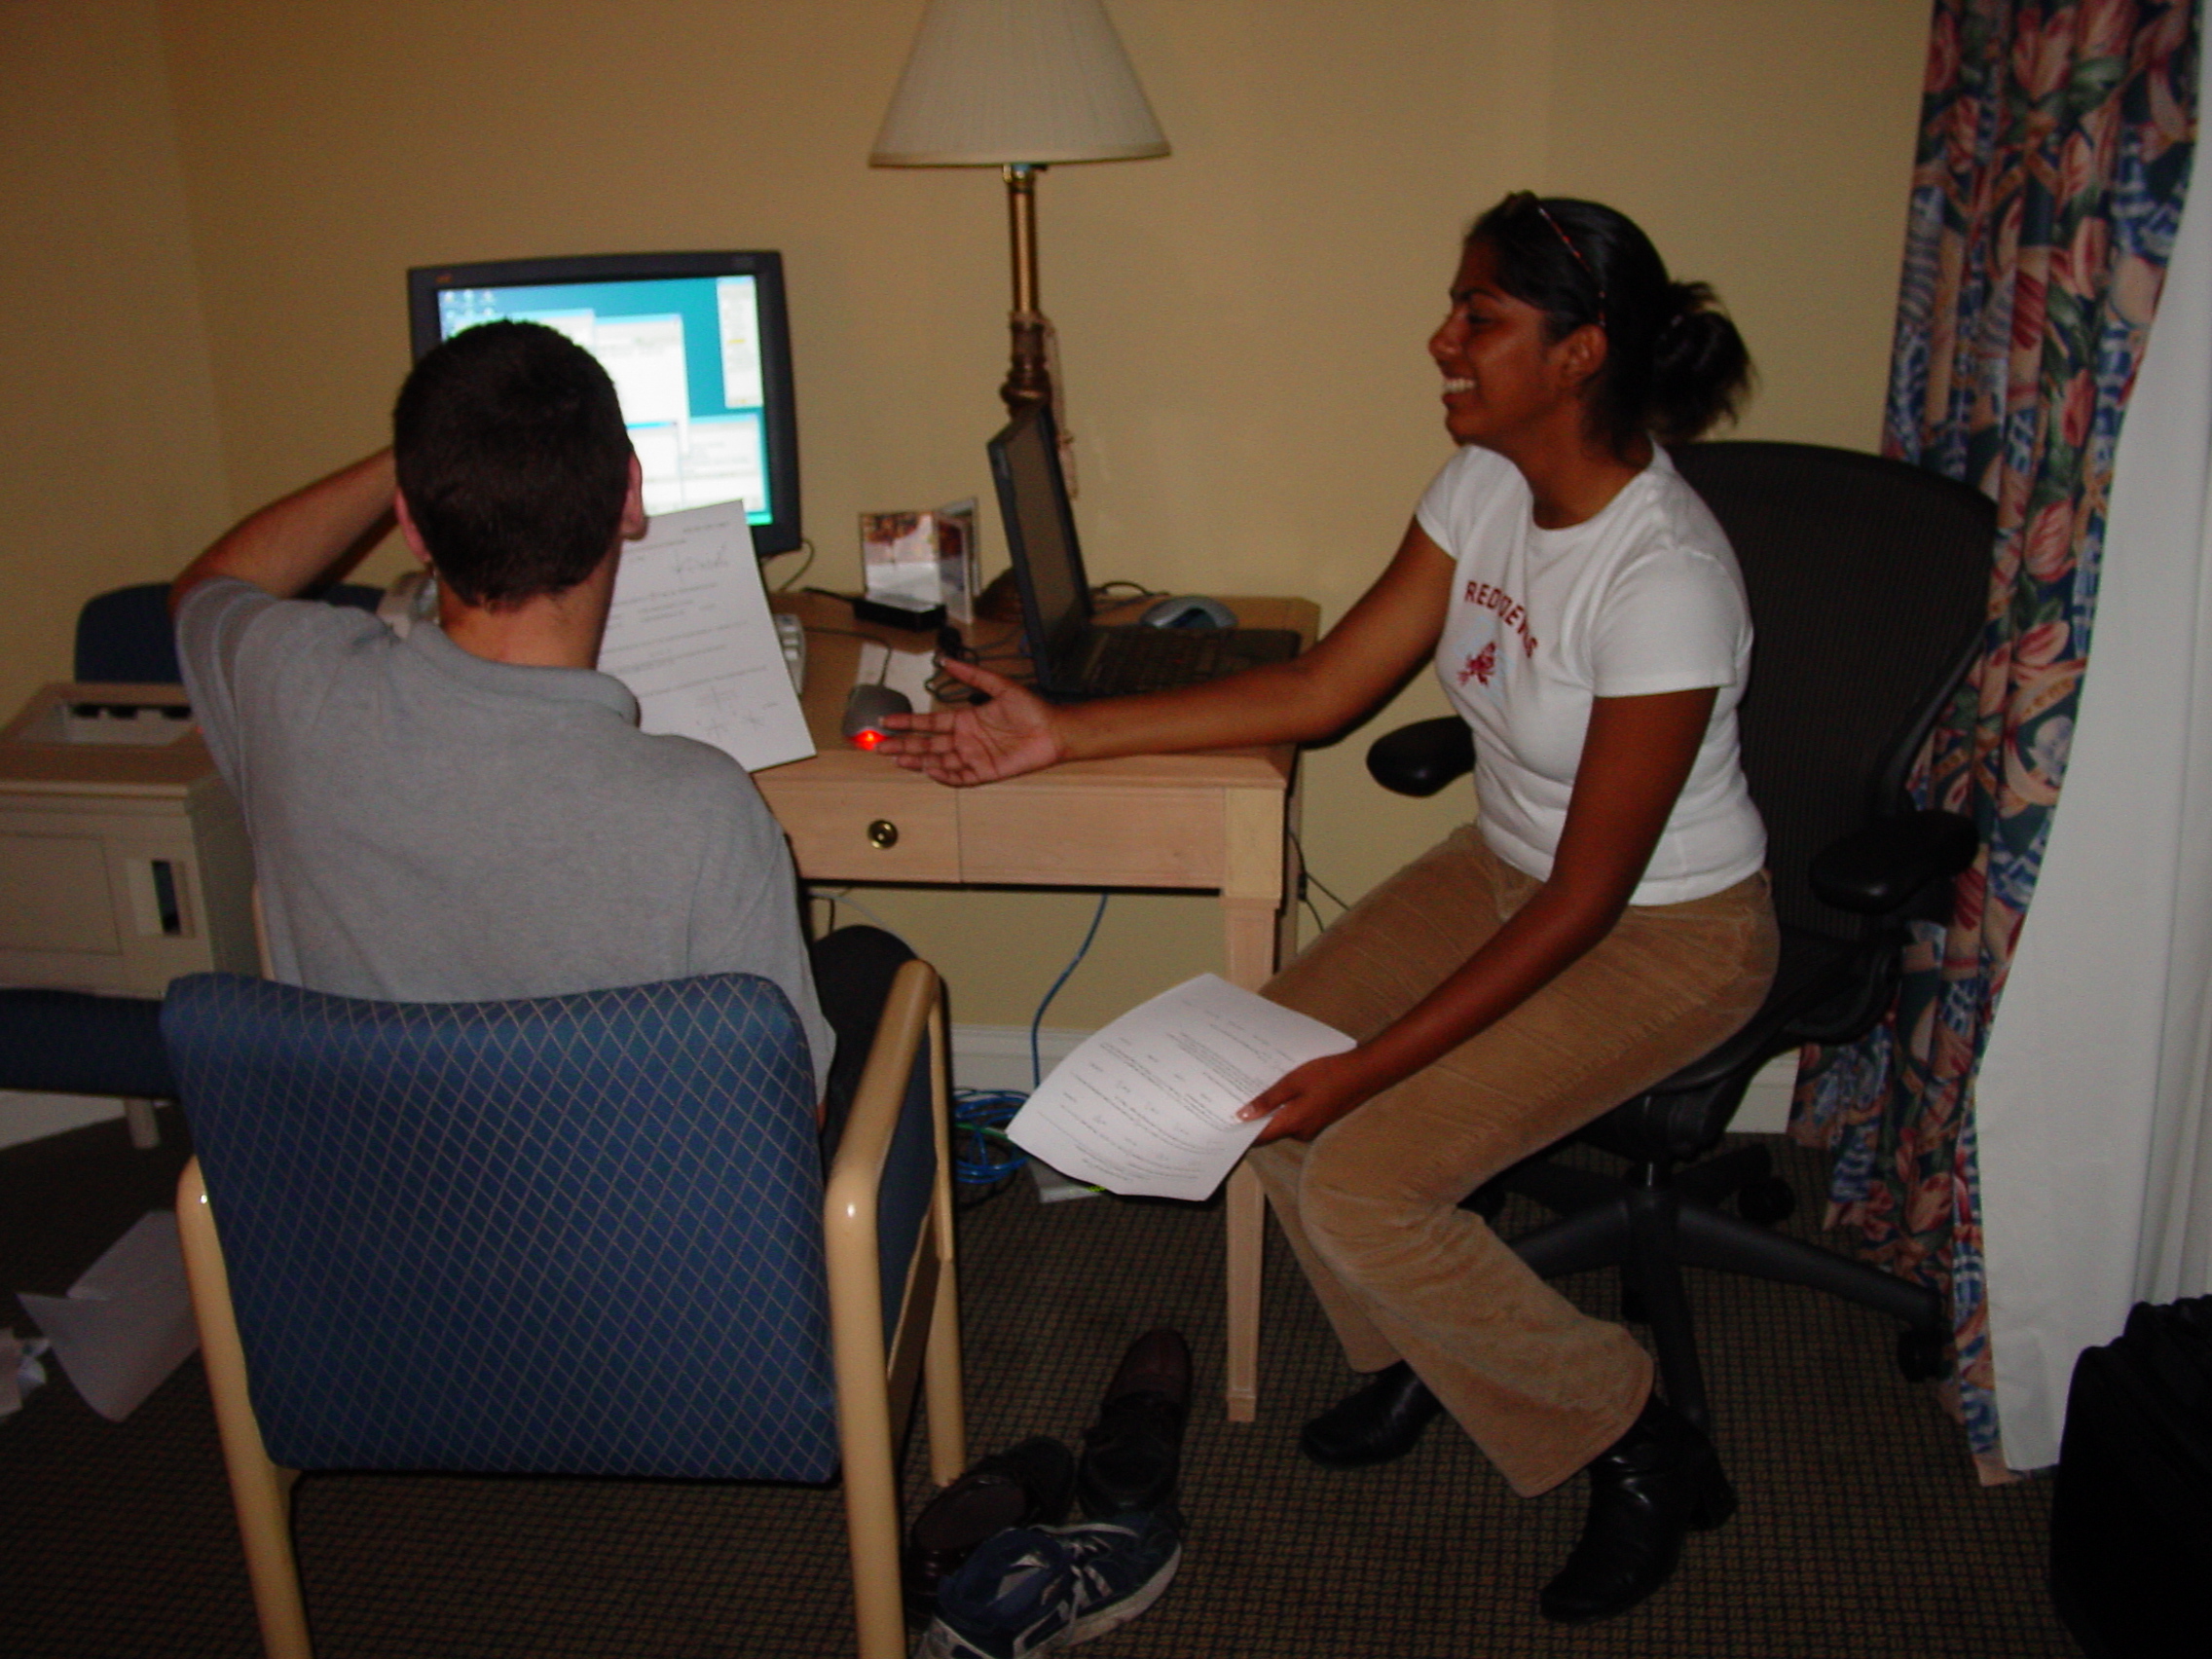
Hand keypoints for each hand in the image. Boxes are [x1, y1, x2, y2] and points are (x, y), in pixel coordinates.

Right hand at [876, 656, 1066, 785]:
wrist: (1054, 730)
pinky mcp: (987, 772)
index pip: (929, 723)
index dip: (907, 723)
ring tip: (898, 759)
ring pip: (939, 762)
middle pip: (927, 745)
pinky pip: (961, 777)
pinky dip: (945, 776)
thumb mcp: (999, 685)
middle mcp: (966, 740)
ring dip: (918, 761)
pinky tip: (930, 770)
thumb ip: (972, 675)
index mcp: (965, 720)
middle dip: (903, 745)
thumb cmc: (1030, 708)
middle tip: (880, 746)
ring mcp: (974, 757)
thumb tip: (947, 660)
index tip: (886, 721)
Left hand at [1239, 1048, 1387, 1144]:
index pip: (1259, 1136)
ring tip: (1251, 1091)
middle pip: (1269, 1130)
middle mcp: (1300, 1132)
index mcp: (1292, 1124)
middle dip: (1253, 1118)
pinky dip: (1284, 1108)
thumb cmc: (1327, 1074)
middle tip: (1233, 1099)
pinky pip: (1294, 1117)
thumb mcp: (1293, 1082)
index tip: (1223, 1122)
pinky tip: (1278, 1092)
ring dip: (1269, 1111)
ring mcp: (1311, 1127)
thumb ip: (1268, 1100)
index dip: (1241, 1131)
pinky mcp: (1318, 1119)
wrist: (1363, 1073)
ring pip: (1282, 1123)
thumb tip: (1243, 1116)